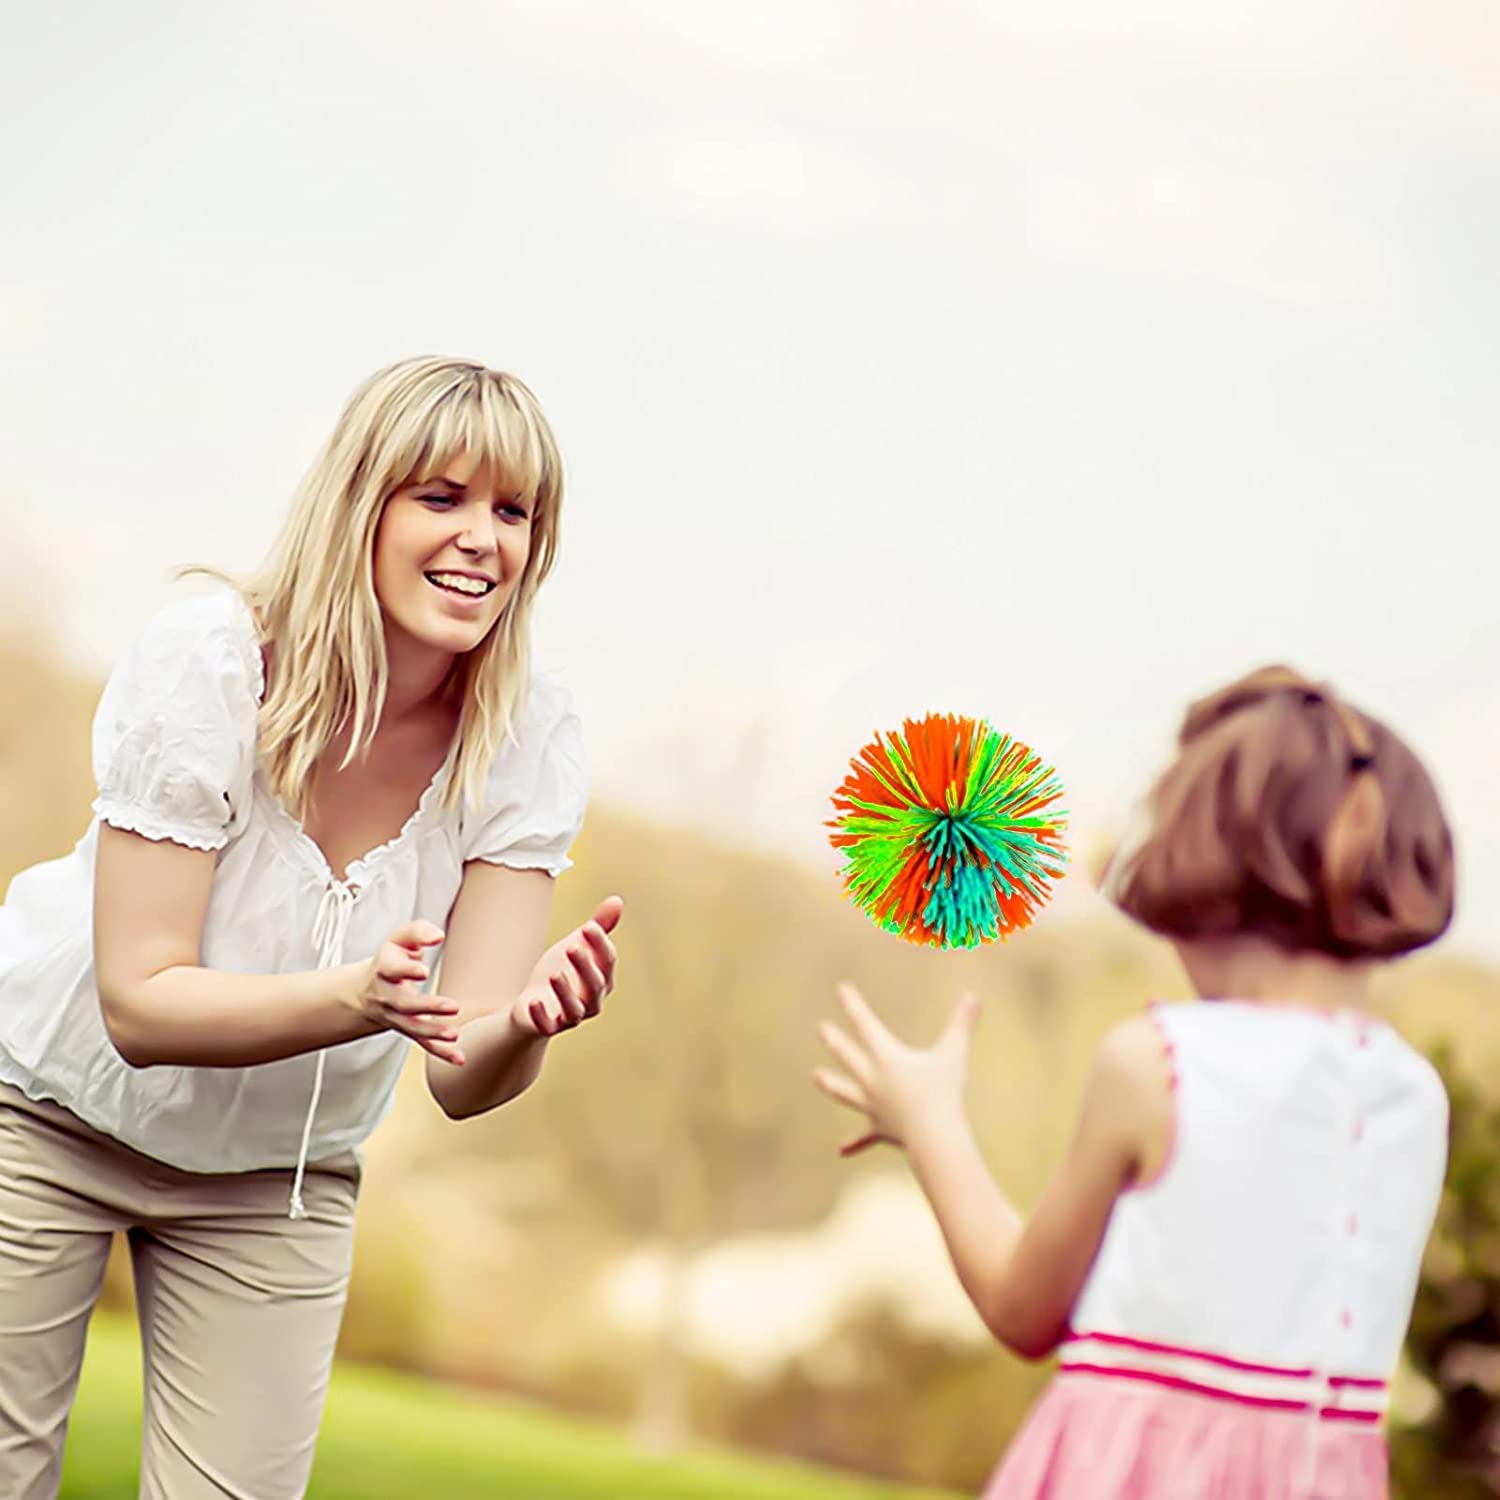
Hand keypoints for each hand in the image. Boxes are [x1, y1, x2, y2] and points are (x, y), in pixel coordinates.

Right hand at [352, 920, 465, 1065]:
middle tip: (453, 1006)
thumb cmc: (392, 958)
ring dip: (434, 1031)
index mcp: (383, 969)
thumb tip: (438, 936)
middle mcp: (386, 995)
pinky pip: (422, 1043)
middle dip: (427, 1006)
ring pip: (412, 1027)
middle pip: (403, 1003)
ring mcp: (395, 1016)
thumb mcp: (399, 939)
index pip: (391, 968)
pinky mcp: (407, 1029)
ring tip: (455, 1034)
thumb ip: (417, 932)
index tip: (424, 970)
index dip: (406, 969)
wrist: (364, 992)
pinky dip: (440, 1052)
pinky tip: (460, 1058)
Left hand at [510, 896, 622, 1038]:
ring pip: (574, 1009)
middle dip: (585, 966)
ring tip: (554, 973)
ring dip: (565, 992)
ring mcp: (571, 1017)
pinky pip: (547, 1026)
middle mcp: (592, 1001)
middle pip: (594, 985)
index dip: (600, 945)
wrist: (533, 1005)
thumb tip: (617, 900)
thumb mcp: (577, 946)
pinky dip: (542, 1016)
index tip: (588, 927)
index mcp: (603, 979)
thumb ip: (598, 926)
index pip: (608, 962)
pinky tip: (533, 1002)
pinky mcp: (548, 1027)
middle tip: (571, 946)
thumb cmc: (562, 972)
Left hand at [814, 983, 979, 1155]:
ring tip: (816, 1077)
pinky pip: (864, 1136)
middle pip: (848, 1055)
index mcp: (887, 1057)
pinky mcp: (881, 1130)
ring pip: (845, 1092)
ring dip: (831, 1083)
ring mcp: (874, 1106)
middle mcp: (873, 1080)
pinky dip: (854, 1143)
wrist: (934, 1137)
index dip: (852, 1004)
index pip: (865, 1024)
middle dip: (834, 1040)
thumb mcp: (954, 1053)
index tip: (840, 988)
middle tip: (822, 1028)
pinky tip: (840, 1150)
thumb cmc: (944, 1092)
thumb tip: (974, 996)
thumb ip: (962, 1023)